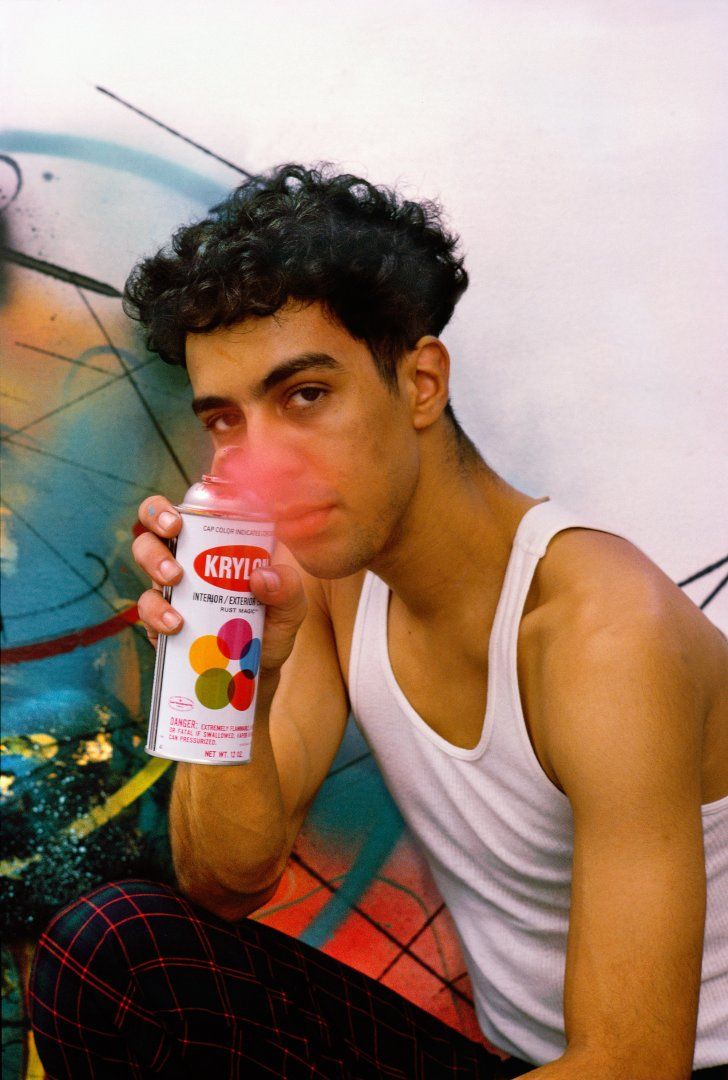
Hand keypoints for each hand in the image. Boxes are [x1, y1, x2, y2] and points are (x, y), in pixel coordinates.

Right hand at [132, 497, 307, 678]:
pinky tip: (175, 624)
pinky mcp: (160, 621)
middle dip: (155, 528)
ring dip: (155, 565)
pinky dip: (157, 613)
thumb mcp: (289, 608)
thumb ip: (288, 589)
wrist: (255, 672)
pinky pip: (147, 609)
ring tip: (175, 581)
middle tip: (173, 541)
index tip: (180, 520)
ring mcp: (170, 590)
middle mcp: (187, 560)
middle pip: (153, 530)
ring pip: (145, 562)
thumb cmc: (271, 628)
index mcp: (216, 545)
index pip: (187, 513)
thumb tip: (262, 575)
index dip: (169, 508)